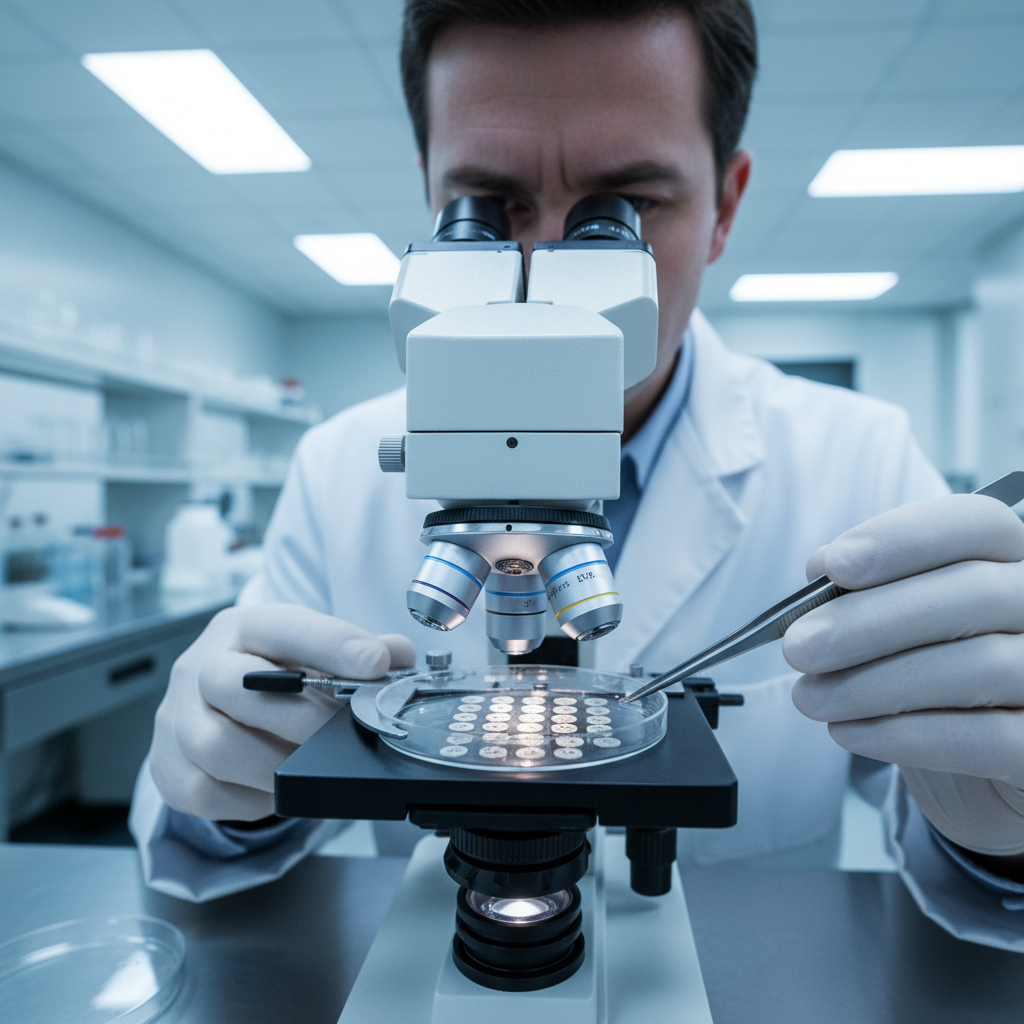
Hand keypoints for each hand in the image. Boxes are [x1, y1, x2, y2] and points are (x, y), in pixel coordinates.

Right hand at [149, 603, 414, 821]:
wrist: (207, 706)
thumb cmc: (267, 675)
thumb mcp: (308, 651)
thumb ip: (358, 650)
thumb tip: (400, 656)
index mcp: (241, 627)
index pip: (282, 626)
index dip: (332, 643)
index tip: (377, 662)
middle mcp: (200, 665)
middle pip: (236, 685)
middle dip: (302, 715)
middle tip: (344, 732)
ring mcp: (176, 718)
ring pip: (217, 746)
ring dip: (277, 763)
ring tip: (314, 766)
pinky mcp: (168, 767)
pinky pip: (206, 792)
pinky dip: (251, 797)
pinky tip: (278, 788)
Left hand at [787, 494, 1023, 856]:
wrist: (976, 770)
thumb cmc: (929, 680)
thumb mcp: (898, 626)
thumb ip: (867, 592)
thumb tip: (820, 575)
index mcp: (1012, 561)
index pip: (978, 524)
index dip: (903, 538)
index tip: (833, 566)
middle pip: (973, 594)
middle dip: (870, 621)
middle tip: (799, 648)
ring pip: (980, 665)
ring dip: (875, 683)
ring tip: (811, 698)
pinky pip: (990, 739)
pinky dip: (909, 735)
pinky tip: (851, 732)